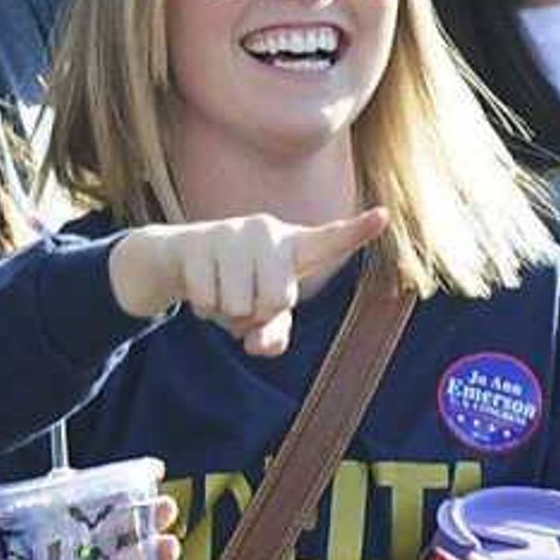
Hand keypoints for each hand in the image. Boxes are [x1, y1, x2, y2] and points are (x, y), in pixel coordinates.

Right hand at [107, 208, 388, 357]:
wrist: (177, 257)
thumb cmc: (235, 284)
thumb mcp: (261, 312)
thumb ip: (273, 333)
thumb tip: (260, 343)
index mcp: (292, 245)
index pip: (329, 241)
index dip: (356, 231)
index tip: (383, 216)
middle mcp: (266, 231)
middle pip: (276, 300)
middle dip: (257, 315)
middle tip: (245, 303)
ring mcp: (230, 232)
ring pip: (237, 305)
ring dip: (226, 314)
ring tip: (222, 292)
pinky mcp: (197, 241)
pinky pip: (206, 300)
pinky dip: (203, 308)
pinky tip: (202, 288)